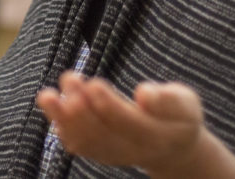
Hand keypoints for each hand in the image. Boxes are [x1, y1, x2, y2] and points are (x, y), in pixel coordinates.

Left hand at [35, 72, 204, 175]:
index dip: (109, 106)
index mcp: (158, 137)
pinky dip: (62, 126)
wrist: (171, 147)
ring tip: (49, 95)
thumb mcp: (185, 103)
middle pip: (102, 136)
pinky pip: (79, 145)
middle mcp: (133, 151)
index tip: (93, 83)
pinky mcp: (99, 153)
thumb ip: (168, 100)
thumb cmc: (177, 116)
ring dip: (64, 118)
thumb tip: (143, 94)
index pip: (130, 125)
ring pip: (85, 142)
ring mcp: (114, 155)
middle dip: (81, 109)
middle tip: (70, 80)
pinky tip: (50, 105)